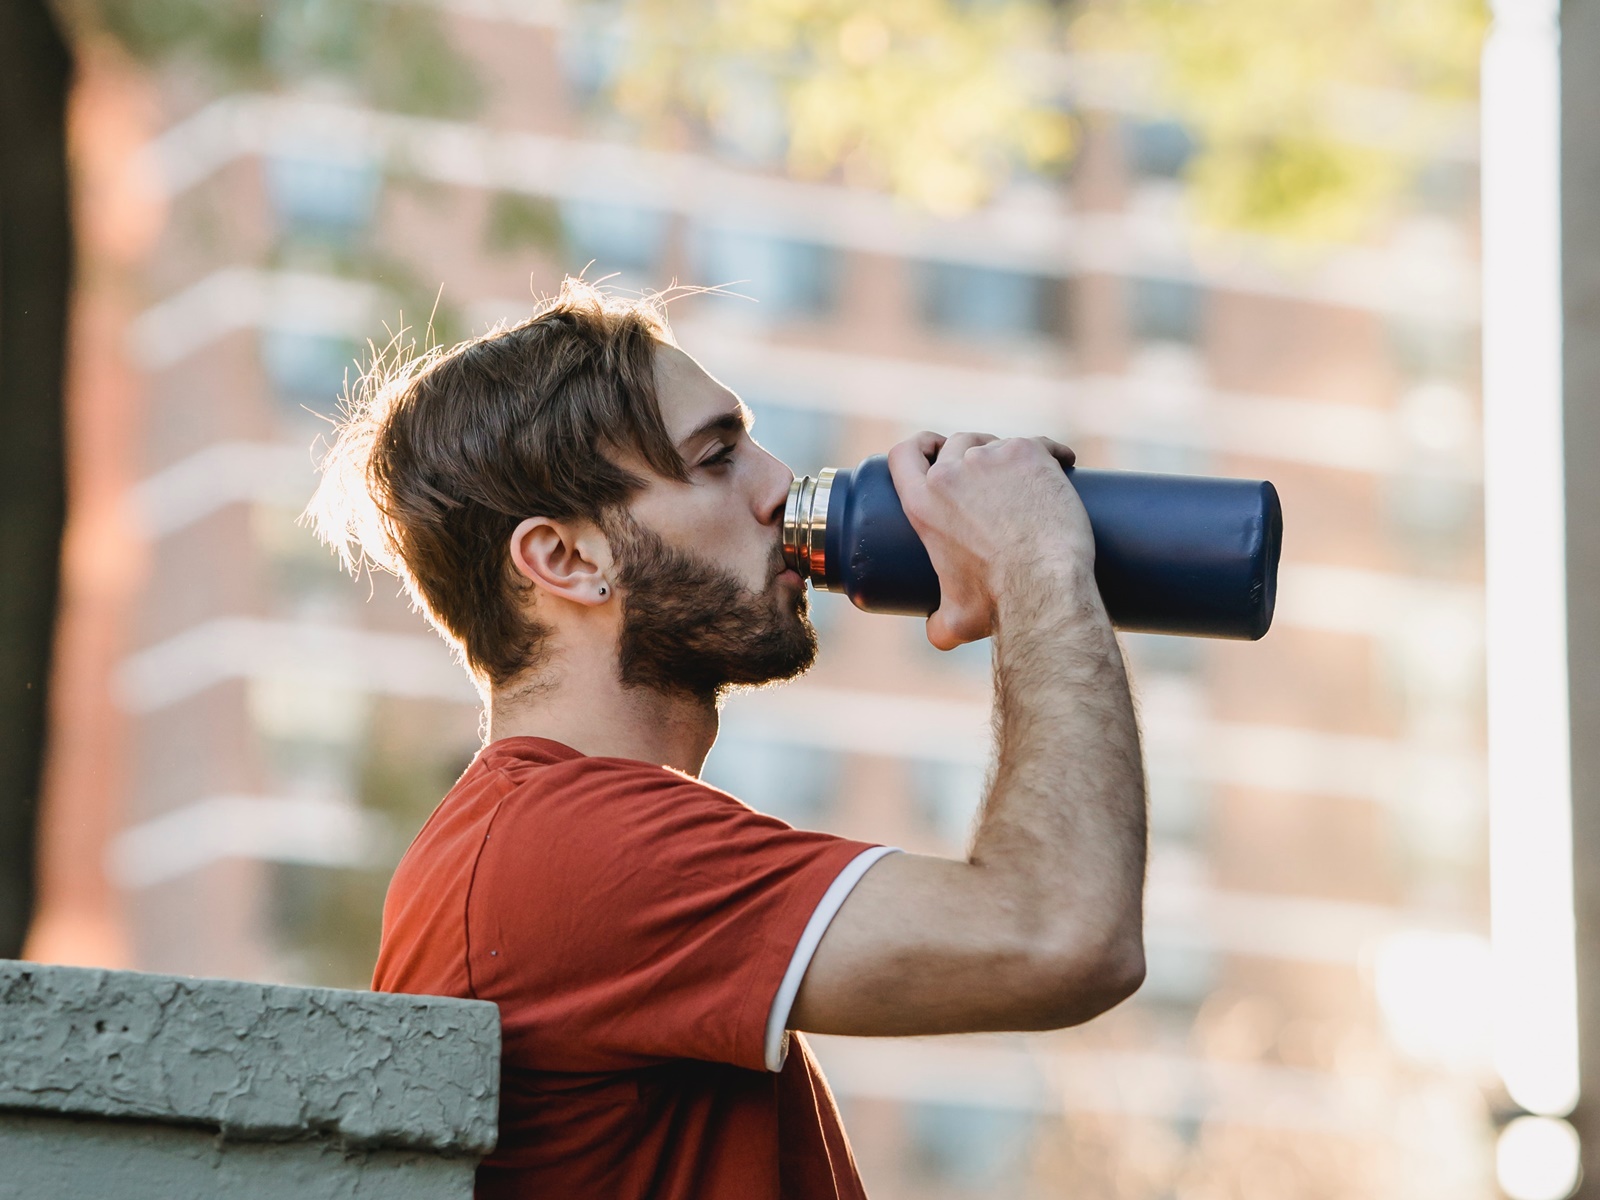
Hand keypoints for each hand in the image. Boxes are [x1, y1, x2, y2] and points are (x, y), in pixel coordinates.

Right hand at [886, 431, 1093, 649]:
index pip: (903, 454)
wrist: (1043, 584)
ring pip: (996, 442)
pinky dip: (1054, 454)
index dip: (918, 445)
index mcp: (922, 504)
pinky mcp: (1029, 452)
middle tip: (993, 476)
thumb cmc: (999, 603)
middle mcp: (951, 473)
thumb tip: (936, 634)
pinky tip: (1065, 465)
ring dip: (1008, 452)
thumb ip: (937, 627)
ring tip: (1028, 477)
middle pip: (956, 442)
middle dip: (972, 452)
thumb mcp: (955, 621)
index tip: (934, 448)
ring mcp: (990, 458)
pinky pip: (1042, 443)